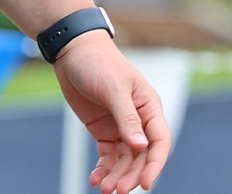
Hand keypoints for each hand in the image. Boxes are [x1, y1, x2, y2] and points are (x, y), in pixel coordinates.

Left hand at [52, 36, 170, 192]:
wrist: (72, 51)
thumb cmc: (98, 62)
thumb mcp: (114, 89)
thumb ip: (127, 118)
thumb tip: (140, 146)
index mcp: (149, 108)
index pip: (160, 142)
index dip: (155, 164)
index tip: (145, 183)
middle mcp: (139, 121)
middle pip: (142, 156)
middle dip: (131, 175)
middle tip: (119, 191)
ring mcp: (121, 127)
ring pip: (124, 160)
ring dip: (117, 176)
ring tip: (104, 189)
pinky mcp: (104, 131)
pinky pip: (108, 156)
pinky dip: (103, 169)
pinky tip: (95, 178)